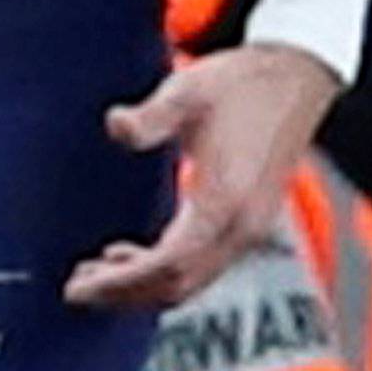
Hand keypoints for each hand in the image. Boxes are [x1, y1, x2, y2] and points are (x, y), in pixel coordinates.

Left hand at [63, 42, 339, 311]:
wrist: (295, 77)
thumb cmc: (240, 83)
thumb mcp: (189, 90)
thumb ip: (151, 115)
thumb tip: (115, 126)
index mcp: (226, 202)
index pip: (168, 265)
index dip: (122, 282)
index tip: (79, 287)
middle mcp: (242, 228)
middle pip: (178, 285)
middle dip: (125, 293)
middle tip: (76, 288)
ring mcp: (250, 230)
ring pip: (191, 281)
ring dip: (144, 285)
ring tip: (97, 275)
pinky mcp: (249, 223)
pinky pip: (203, 266)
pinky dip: (166, 271)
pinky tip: (133, 255)